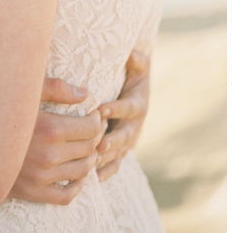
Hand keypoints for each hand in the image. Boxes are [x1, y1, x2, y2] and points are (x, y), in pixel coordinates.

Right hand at [8, 76, 103, 204]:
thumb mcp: (24, 92)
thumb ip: (56, 89)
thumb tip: (85, 94)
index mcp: (50, 129)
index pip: (92, 128)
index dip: (98, 121)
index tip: (94, 115)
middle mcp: (48, 156)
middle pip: (89, 148)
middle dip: (96, 138)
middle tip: (94, 131)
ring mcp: (40, 177)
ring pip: (82, 171)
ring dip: (91, 159)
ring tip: (88, 149)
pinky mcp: (31, 193)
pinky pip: (65, 196)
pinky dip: (78, 187)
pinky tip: (78, 176)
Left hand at [96, 50, 149, 181]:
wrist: (139, 94)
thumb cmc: (133, 77)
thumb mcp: (139, 68)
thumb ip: (137, 61)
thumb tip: (132, 54)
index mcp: (138, 104)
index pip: (129, 108)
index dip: (116, 109)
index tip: (101, 110)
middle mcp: (135, 125)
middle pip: (126, 135)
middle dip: (113, 140)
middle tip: (100, 144)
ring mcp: (129, 140)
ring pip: (119, 152)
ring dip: (107, 158)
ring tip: (92, 162)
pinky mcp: (122, 151)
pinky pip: (116, 164)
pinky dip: (107, 171)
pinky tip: (95, 178)